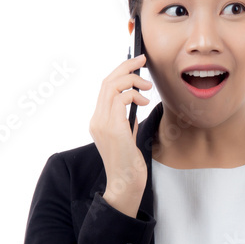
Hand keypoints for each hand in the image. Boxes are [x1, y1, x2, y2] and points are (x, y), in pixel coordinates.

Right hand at [88, 53, 152, 214]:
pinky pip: (121, 99)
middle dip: (125, 67)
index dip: (119, 72)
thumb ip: (126, 120)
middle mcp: (96, 120)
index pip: (105, 88)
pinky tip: (144, 102)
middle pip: (107, 82)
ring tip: (147, 87)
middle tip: (142, 59)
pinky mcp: (113, 128)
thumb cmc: (129, 163)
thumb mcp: (127, 136)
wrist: (126, 184)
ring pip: (112, 86)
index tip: (135, 64)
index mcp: (98, 121)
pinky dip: (134, 94)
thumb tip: (134, 104)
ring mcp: (102, 124)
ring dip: (133, 80)